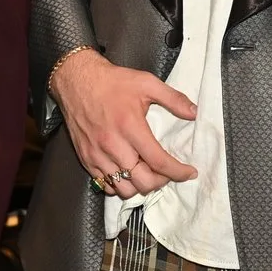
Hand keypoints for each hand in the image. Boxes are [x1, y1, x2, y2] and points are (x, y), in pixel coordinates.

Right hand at [51, 49, 199, 201]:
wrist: (77, 81)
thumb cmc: (112, 82)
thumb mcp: (146, 82)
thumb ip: (173, 98)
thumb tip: (194, 113)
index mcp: (130, 127)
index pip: (159, 161)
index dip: (178, 172)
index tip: (189, 172)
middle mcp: (113, 145)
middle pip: (143, 181)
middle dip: (161, 182)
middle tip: (168, 173)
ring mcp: (97, 155)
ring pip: (124, 189)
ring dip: (140, 186)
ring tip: (148, 174)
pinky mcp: (86, 159)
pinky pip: (105, 186)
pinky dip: (120, 185)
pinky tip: (128, 173)